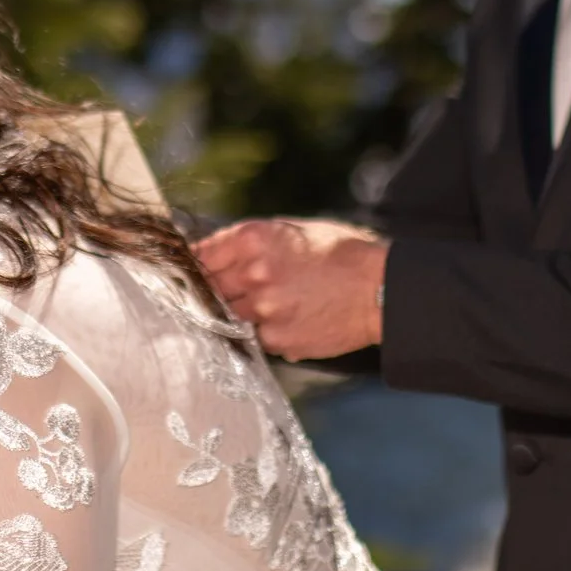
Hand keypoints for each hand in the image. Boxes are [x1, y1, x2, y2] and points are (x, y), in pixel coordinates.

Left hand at [193, 218, 387, 360]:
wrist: (380, 288)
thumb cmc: (341, 254)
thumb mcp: (293, 231)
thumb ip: (251, 244)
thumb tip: (216, 254)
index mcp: (253, 239)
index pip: (200, 256)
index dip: (195, 266)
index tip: (190, 273)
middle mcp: (253, 274)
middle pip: (209, 289)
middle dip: (216, 291)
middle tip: (231, 291)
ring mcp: (263, 310)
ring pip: (231, 316)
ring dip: (242, 313)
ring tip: (272, 305)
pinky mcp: (278, 339)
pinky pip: (257, 338)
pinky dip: (267, 332)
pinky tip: (293, 319)